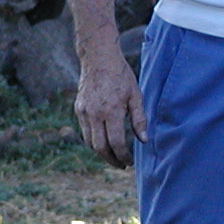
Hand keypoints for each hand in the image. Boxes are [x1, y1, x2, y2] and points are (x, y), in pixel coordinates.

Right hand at [73, 39, 146, 167]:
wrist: (98, 58)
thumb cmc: (121, 75)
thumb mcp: (136, 95)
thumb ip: (139, 119)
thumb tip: (144, 140)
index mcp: (112, 111)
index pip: (116, 143)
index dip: (123, 156)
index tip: (130, 162)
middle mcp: (95, 114)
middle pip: (100, 147)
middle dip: (111, 160)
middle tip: (121, 165)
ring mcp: (84, 112)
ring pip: (90, 142)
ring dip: (101, 152)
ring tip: (113, 156)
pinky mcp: (79, 109)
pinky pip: (85, 132)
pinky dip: (94, 140)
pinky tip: (104, 141)